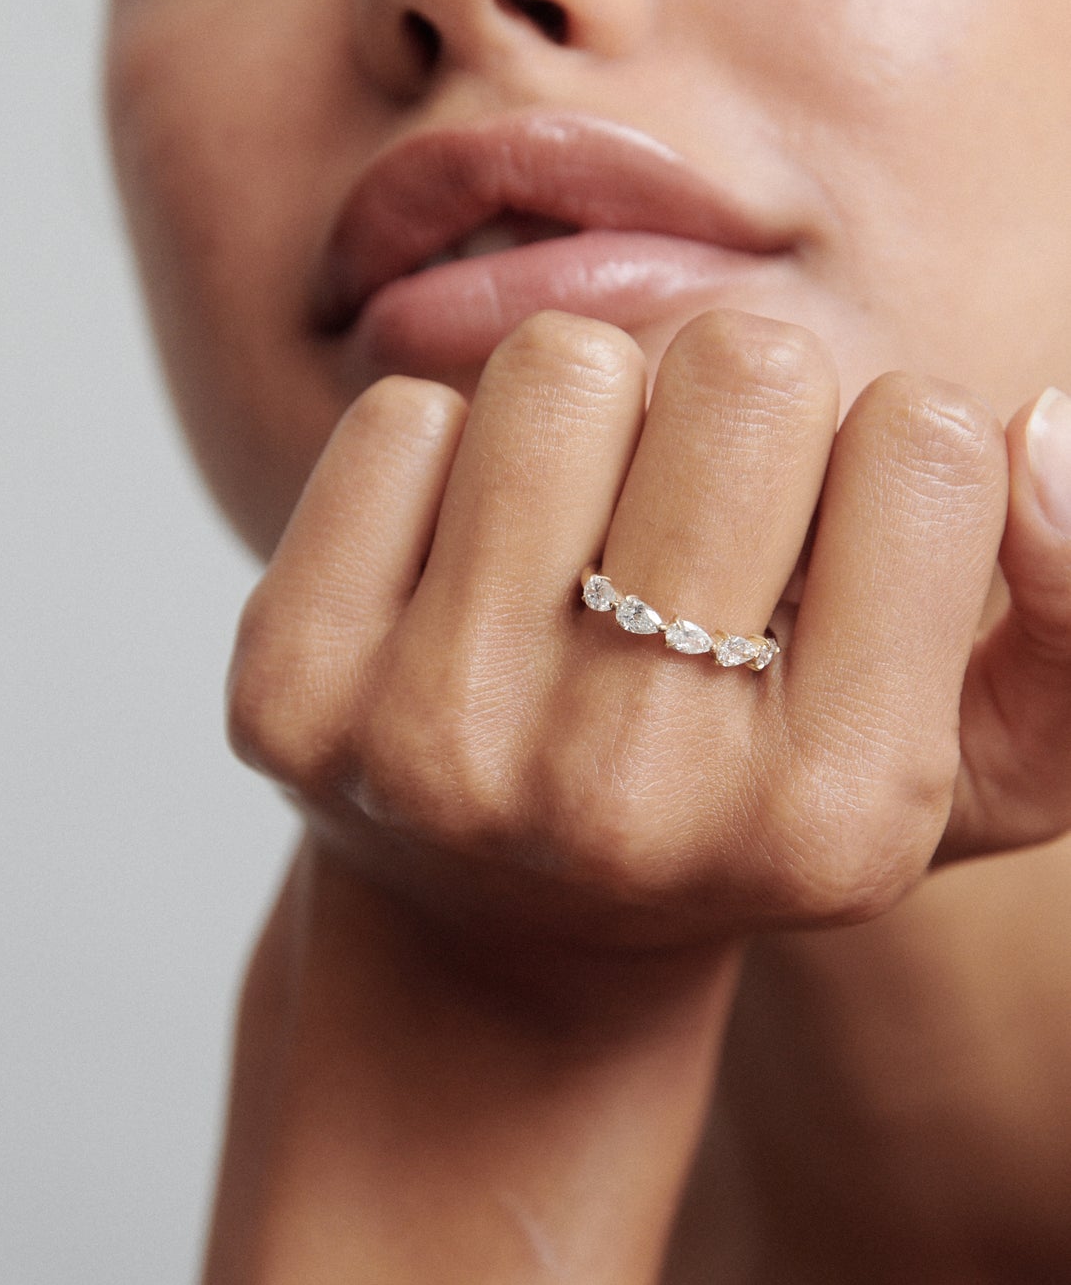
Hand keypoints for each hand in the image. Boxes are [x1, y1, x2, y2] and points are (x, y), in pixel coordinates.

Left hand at [227, 309, 1069, 950]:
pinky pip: (395, 421)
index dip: (875, 453)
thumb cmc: (737, 811)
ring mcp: (437, 745)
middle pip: (741, 366)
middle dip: (732, 411)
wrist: (491, 918)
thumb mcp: (965, 760)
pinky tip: (453, 579)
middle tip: (684, 527)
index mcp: (834, 815)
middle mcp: (627, 795)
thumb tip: (1035, 429)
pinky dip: (442, 460)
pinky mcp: (288, 693)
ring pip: (558, 366)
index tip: (814, 549)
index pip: (921, 434)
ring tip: (573, 551)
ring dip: (588, 420)